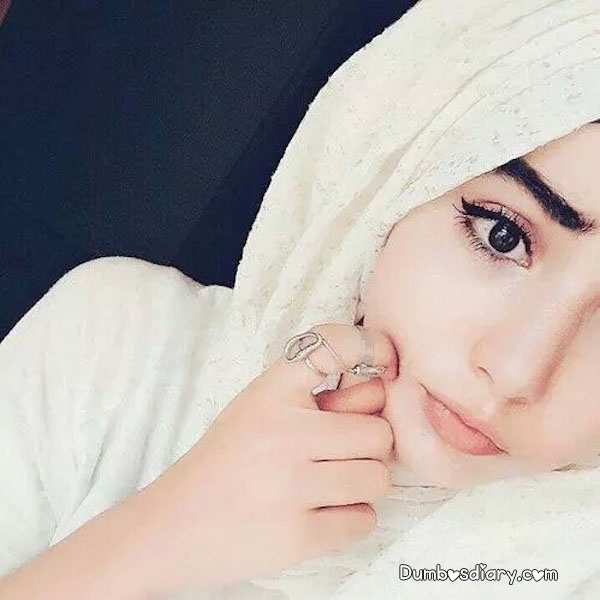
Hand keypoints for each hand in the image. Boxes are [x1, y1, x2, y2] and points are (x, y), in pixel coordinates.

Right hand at [137, 323, 398, 595]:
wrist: (173, 523)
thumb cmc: (227, 459)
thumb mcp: (261, 410)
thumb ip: (321, 398)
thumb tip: (384, 390)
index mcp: (269, 392)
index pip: (331, 346)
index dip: (369, 344)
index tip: (386, 357)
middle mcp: (284, 432)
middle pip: (379, 431)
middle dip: (370, 445)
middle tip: (344, 452)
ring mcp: (291, 486)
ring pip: (378, 477)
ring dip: (364, 483)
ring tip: (333, 485)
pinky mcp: (297, 537)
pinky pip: (364, 520)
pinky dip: (351, 518)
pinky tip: (321, 512)